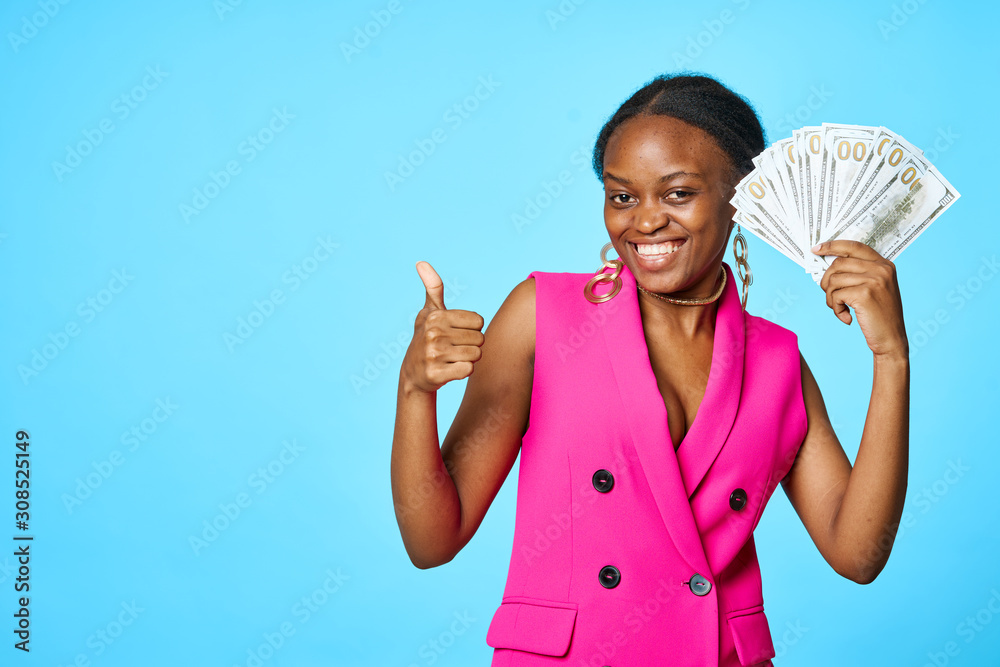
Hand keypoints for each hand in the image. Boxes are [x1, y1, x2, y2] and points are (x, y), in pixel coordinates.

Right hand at [401, 261, 485, 393]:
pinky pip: (469, 370)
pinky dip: (464, 371)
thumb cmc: (426, 338)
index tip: (455, 333)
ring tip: (452, 359)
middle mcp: (433, 333)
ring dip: (469, 359)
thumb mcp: (429, 312)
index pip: (478, 321)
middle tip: (453, 349)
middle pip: (479, 338)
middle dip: (471, 345)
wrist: (413, 374)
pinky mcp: (436, 374)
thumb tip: (421, 262)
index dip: (472, 329)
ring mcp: (433, 355)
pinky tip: (450, 370)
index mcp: (436, 316)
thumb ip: (433, 288)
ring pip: (476, 355)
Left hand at [811, 240, 908, 358]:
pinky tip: (846, 318)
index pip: (854, 246)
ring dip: (831, 298)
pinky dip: (836, 309)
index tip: (816, 249)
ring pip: (833, 280)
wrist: (891, 339)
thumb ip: (858, 274)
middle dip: (827, 281)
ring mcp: (874, 280)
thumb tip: (828, 266)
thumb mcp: (874, 288)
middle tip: (831, 297)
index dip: (832, 246)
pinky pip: (836, 295)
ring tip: (841, 309)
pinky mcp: (865, 293)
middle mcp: (881, 269)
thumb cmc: (879, 315)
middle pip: (838, 264)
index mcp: (884, 264)